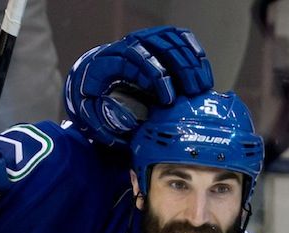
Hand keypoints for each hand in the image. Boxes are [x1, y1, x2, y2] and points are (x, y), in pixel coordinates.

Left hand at [64, 26, 213, 145]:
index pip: (139, 60)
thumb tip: (125, 138)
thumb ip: (101, 123)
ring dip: (191, 63)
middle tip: (194, 93)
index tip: (169, 99)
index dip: (157, 78)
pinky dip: (193, 51)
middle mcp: (128, 43)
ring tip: (202, 87)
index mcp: (110, 59)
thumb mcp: (86, 110)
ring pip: (173, 42)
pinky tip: (202, 70)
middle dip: (181, 70)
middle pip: (161, 48)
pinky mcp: (156, 39)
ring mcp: (143, 39)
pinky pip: (179, 38)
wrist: (88, 73)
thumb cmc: (88, 93)